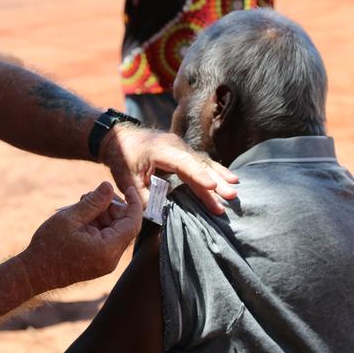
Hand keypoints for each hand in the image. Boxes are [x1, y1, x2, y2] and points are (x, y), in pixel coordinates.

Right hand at [18, 182, 142, 291]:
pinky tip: (81, 217)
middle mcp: (110, 259)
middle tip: (91, 194)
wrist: (33, 273)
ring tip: (81, 204)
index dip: (133, 203)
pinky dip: (97, 225)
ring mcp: (104, 262)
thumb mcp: (70, 218)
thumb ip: (93, 202)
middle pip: (123, 225)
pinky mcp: (97, 262)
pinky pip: (104, 239)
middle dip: (111, 207)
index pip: (133, 223)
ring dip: (101, 214)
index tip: (129, 188)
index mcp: (107, 249)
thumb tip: (109, 186)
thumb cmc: (49, 246)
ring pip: (113, 231)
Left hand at [99, 125, 238, 214]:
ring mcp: (182, 147)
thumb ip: (144, 197)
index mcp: (161, 150)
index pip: (184, 163)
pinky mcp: (184, 152)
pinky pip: (201, 162)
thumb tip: (162, 214)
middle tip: (231, 196)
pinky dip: (214, 171)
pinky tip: (228, 179)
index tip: (213, 186)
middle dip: (216, 181)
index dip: (198, 176)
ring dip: (219, 177)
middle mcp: (176, 146)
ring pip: (204, 163)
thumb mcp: (127, 180)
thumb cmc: (122, 159)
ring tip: (234, 189)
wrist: (119, 138)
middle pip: (199, 164)